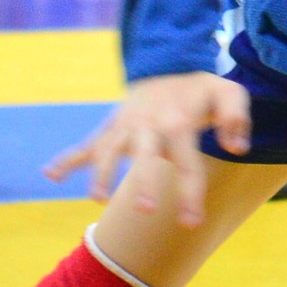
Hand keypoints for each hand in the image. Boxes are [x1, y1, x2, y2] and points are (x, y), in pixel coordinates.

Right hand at [45, 72, 253, 226]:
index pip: (187, 162)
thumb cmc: (201, 91)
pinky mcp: (110, 129)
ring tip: (97, 198)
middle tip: (146, 210)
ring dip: (101, 173)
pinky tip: (49, 174)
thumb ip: (236, 117)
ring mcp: (125, 127)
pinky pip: (85, 144)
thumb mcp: (228, 93)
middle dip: (143, 182)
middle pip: (145, 155)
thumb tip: (237, 148)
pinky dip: (66, 158)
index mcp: (179, 122)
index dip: (190, 194)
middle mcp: (148, 126)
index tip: (192, 223)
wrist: (168, 63)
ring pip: (108, 150)